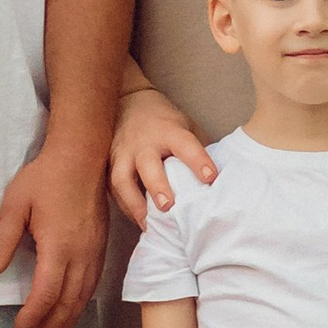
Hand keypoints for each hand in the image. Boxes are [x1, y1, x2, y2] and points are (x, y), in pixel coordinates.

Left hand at [0, 140, 107, 327]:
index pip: (46, 293)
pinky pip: (94, 282)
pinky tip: (76, 306)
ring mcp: (95, 250)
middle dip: (52, 324)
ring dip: (70, 318)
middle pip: (68, 301)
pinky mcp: (101, 244)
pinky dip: (83, 301)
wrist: (83, 155)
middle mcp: (81, 254)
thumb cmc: (46, 177)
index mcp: (58, 247)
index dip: (33, 315)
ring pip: (84, 295)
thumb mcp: (15, 204)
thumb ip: (2, 240)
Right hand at [109, 85, 215, 227]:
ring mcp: (122, 153)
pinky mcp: (108, 165)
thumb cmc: (165, 121)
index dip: (198, 161)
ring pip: (122, 179)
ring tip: (147, 225)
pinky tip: (138, 220)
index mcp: (168, 131)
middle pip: (148, 164)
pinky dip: (125, 206)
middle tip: (168, 207)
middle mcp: (144, 143)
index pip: (185, 145)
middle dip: (157, 186)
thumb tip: (219, 181)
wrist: (129, 102)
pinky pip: (112, 189)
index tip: (211, 178)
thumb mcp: (186, 126)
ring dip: (134, 204)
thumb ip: (198, 150)